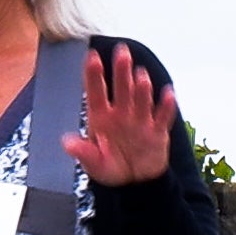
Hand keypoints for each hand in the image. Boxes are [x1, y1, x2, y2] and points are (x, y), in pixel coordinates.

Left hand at [64, 47, 176, 185]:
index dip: (94, 74)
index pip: (96, 92)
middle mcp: (121, 113)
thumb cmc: (110, 168)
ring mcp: (140, 120)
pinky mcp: (157, 131)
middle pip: (121, 88)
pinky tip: (168, 94)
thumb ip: (83, 152)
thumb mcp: (93, 162)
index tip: (92, 56)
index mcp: (101, 117)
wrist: (135, 182)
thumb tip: (67, 142)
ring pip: (141, 99)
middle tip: (122, 52)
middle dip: (121, 71)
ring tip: (140, 75)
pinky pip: (162, 116)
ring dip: (141, 88)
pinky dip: (166, 106)